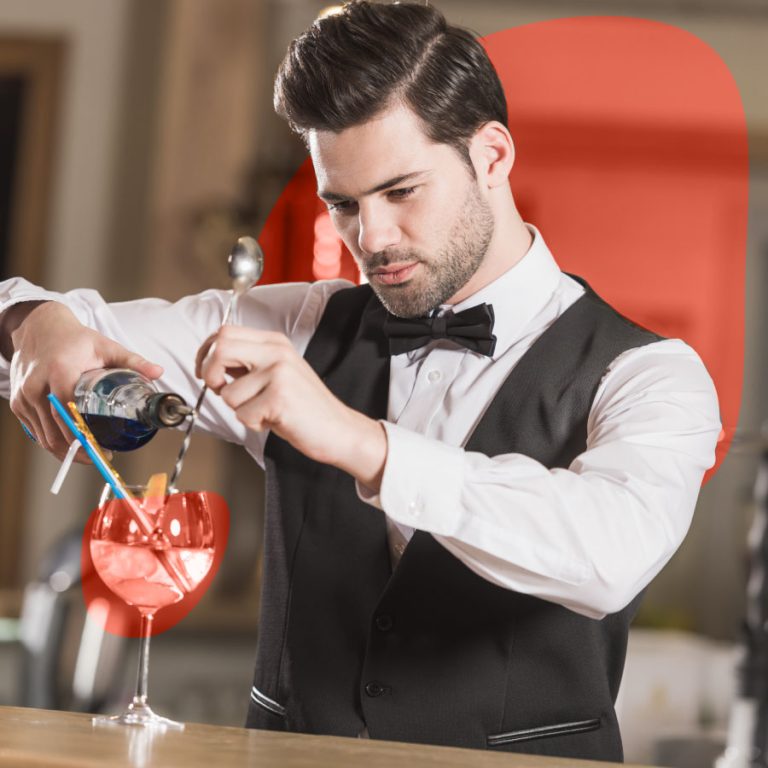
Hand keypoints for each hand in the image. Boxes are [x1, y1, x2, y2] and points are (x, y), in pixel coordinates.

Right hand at [8, 302, 162, 460]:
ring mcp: (24, 397)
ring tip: (89, 454)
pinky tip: (70, 446)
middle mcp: (37, 386)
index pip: (68, 411)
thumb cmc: (74, 340)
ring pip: (44, 436)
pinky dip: (52, 442)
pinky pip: (35, 432)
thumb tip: (158, 372)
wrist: (39, 328)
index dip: (84, 434)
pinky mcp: (18, 403)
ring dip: (66, 451)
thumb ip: (133, 361)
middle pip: (56, 431)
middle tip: (101, 456)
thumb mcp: (106, 346)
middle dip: (79, 450)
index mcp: (60, 371)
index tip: (102, 448)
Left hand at [197, 325, 386, 489]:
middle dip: (211, 375)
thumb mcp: (278, 372)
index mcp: (275, 342)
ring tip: (265, 410)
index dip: (206, 353)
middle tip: (222, 390)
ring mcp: (279, 374)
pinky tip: (274, 420)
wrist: (338, 428)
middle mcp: (277, 352)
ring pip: (228, 392)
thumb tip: (211, 361)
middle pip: (220, 349)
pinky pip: (243, 414)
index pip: (225, 333)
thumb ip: (249, 362)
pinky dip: (254, 424)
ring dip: (240, 409)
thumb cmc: (304, 405)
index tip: (205, 371)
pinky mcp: (279, 398)